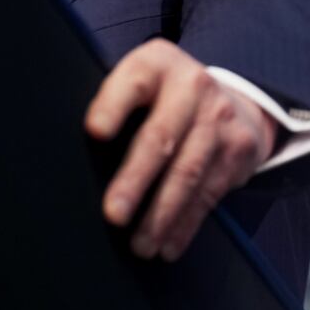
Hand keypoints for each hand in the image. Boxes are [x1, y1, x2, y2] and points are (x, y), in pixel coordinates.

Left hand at [85, 39, 277, 261]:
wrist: (230, 96)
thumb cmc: (159, 95)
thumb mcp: (138, 79)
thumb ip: (112, 101)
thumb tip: (70, 149)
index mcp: (156, 64)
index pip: (132, 82)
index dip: (113, 106)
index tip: (94, 132)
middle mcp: (192, 88)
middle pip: (161, 138)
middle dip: (135, 180)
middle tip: (113, 214)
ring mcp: (220, 119)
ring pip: (188, 173)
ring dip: (161, 214)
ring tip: (139, 244)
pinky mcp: (239, 151)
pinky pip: (209, 193)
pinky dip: (186, 223)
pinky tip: (167, 245)